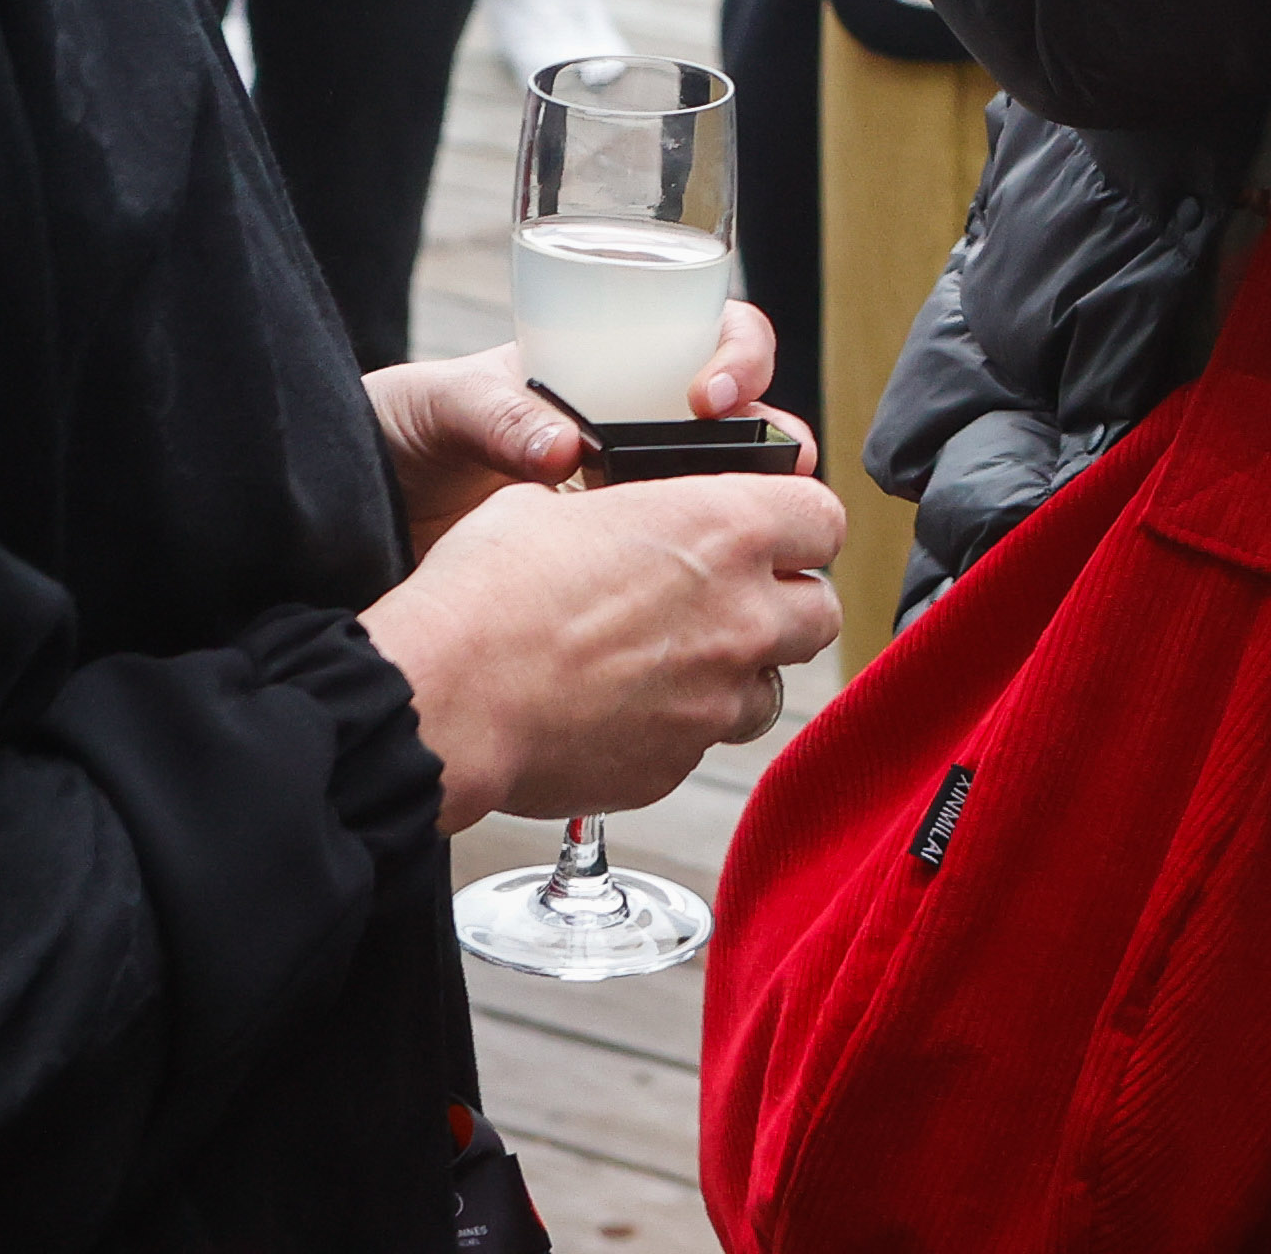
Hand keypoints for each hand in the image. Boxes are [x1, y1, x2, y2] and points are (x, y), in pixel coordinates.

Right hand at [360, 465, 843, 828]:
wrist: (447, 698)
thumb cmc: (485, 595)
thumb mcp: (547, 505)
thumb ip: (617, 514)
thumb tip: (607, 521)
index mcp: (722, 529)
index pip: (823, 518)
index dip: (798, 525)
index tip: (774, 533)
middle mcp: (739, 616)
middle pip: (820, 612)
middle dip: (784, 606)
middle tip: (730, 602)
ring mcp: (715, 700)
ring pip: (769, 689)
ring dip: (735, 675)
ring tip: (669, 663)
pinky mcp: (676, 765)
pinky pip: (701, 744)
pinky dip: (676, 728)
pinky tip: (618, 710)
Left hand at [365, 302, 786, 556]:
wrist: (350, 515)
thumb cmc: (400, 436)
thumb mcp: (442, 407)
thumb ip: (497, 415)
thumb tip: (562, 448)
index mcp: (615, 376)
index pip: (717, 345)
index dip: (740, 360)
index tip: (711, 395)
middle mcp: (641, 438)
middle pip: (750, 434)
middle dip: (775, 449)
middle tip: (761, 478)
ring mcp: (635, 510)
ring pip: (733, 514)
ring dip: (752, 529)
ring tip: (737, 554)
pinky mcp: (620, 576)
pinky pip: (685, 581)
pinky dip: (701, 595)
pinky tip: (685, 614)